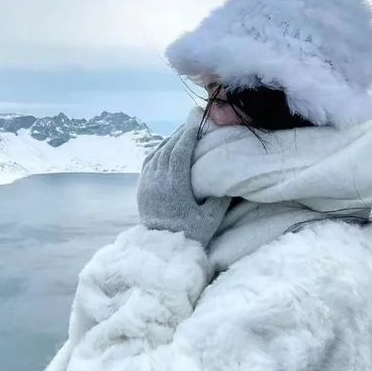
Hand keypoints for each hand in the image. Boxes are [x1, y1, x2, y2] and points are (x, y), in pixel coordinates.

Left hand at [137, 125, 230, 245]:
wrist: (161, 249)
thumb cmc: (189, 233)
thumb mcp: (211, 218)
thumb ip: (221, 197)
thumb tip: (229, 177)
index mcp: (174, 185)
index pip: (180, 152)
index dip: (188, 135)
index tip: (197, 123)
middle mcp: (158, 180)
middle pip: (168, 148)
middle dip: (180, 133)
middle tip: (192, 121)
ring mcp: (147, 183)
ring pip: (157, 153)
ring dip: (169, 140)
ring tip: (182, 132)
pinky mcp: (142, 187)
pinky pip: (149, 161)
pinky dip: (158, 150)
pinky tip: (167, 147)